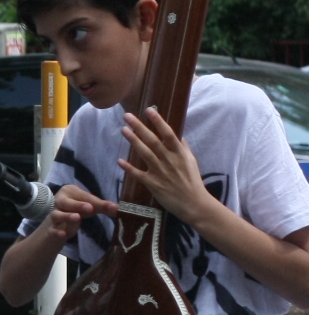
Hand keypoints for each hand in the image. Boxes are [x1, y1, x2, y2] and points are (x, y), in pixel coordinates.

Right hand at [42, 183, 116, 244]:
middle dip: (78, 205)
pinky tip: (63, 235)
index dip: (93, 201)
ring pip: (57, 215)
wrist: (60, 222)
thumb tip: (119, 209)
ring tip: (77, 218)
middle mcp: (59, 201)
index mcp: (69, 192)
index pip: (83, 196)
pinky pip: (52, 230)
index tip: (105, 206)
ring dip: (67, 217)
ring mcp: (53, 215)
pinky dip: (57, 232)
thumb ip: (103, 207)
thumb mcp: (91, 207)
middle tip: (90, 208)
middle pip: (66, 203)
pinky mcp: (50, 228)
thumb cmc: (77, 209)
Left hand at [117, 107, 210, 221]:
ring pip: (144, 153)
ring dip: (133, 141)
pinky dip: (129, 168)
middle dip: (140, 127)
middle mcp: (170, 160)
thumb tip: (178, 136)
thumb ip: (183, 148)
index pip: (168, 133)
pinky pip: (138, 174)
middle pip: (153, 140)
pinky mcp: (153, 184)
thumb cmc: (192, 182)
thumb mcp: (191, 162)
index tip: (149, 110)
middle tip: (127, 116)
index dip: (158, 121)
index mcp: (180, 154)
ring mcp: (161, 172)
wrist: (194, 204)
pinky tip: (120, 161)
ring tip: (123, 130)